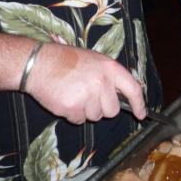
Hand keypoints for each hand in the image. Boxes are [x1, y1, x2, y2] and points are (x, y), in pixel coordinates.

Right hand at [25, 43, 146, 123]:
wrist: (39, 63)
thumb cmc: (67, 60)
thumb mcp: (95, 60)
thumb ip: (110, 76)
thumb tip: (123, 94)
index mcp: (110, 68)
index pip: (132, 89)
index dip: (139, 104)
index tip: (141, 114)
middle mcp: (101, 82)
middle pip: (112, 110)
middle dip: (102, 108)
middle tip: (88, 94)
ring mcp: (87, 95)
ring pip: (95, 116)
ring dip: (85, 110)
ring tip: (74, 93)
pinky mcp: (72, 108)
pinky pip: (79, 120)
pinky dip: (72, 114)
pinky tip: (65, 99)